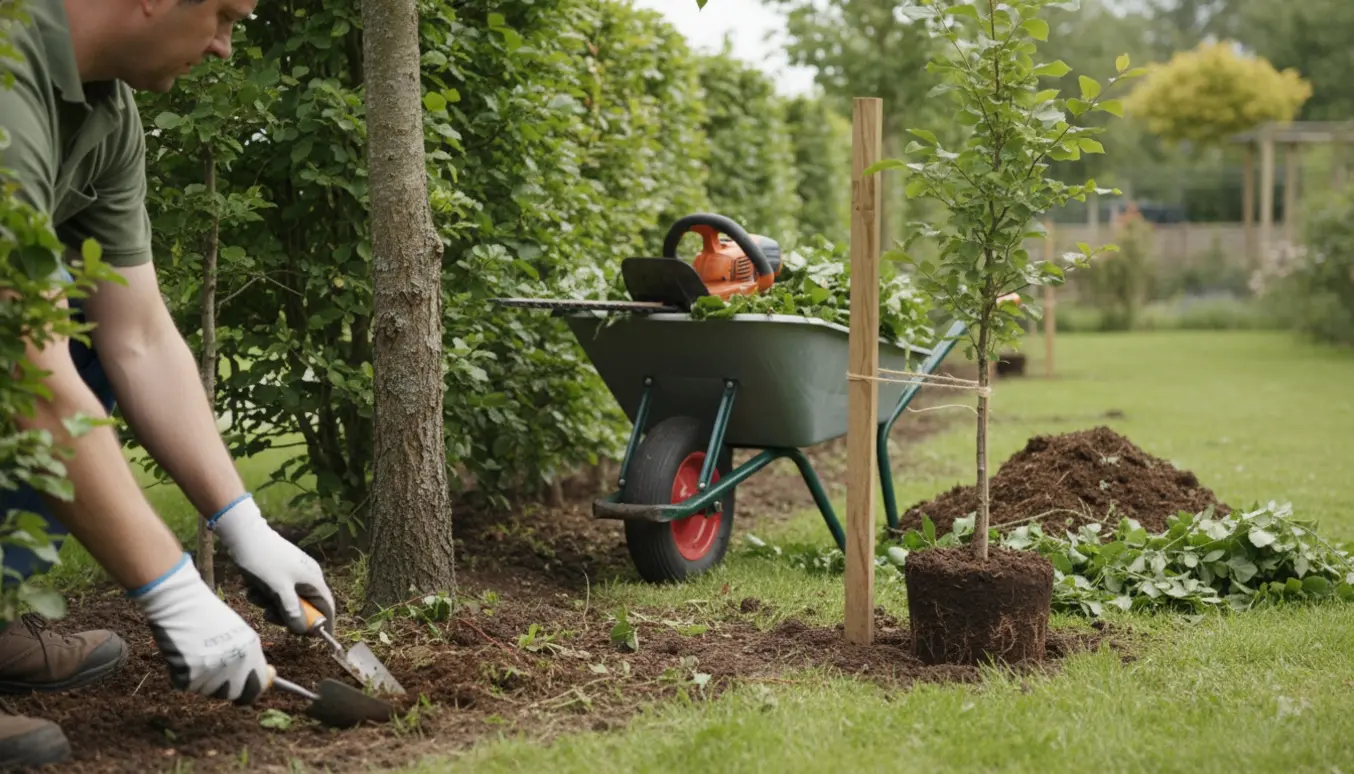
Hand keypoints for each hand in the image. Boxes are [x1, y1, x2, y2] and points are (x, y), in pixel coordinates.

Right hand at [130, 553, 268, 704]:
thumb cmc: (207, 614)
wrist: (180, 602)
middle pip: (234, 695)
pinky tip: (183, 655)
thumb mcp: (237, 632)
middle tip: (214, 673)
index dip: (252, 690)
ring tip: (197, 654)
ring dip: (203, 680)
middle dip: (226, 688)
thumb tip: (262, 678)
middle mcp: (236, 664)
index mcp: (251, 651)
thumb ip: (247, 657)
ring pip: (209, 691)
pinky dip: (182, 675)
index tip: (247, 687)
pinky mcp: (190, 676)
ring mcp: (213, 672)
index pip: (258, 686)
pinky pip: (186, 685)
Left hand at [209, 493, 336, 635]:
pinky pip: (277, 592)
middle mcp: (307, 577)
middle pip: (305, 607)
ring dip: (271, 605)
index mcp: (313, 580)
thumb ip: (292, 611)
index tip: (317, 640)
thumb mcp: (277, 589)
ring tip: (256, 597)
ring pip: (287, 601)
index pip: (327, 607)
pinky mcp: (280, 572)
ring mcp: (293, 574)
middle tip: (269, 616)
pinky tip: (252, 589)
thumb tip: (302, 630)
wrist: (244, 535)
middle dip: (286, 615)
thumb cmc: (264, 561)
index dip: (324, 624)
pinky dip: (265, 595)